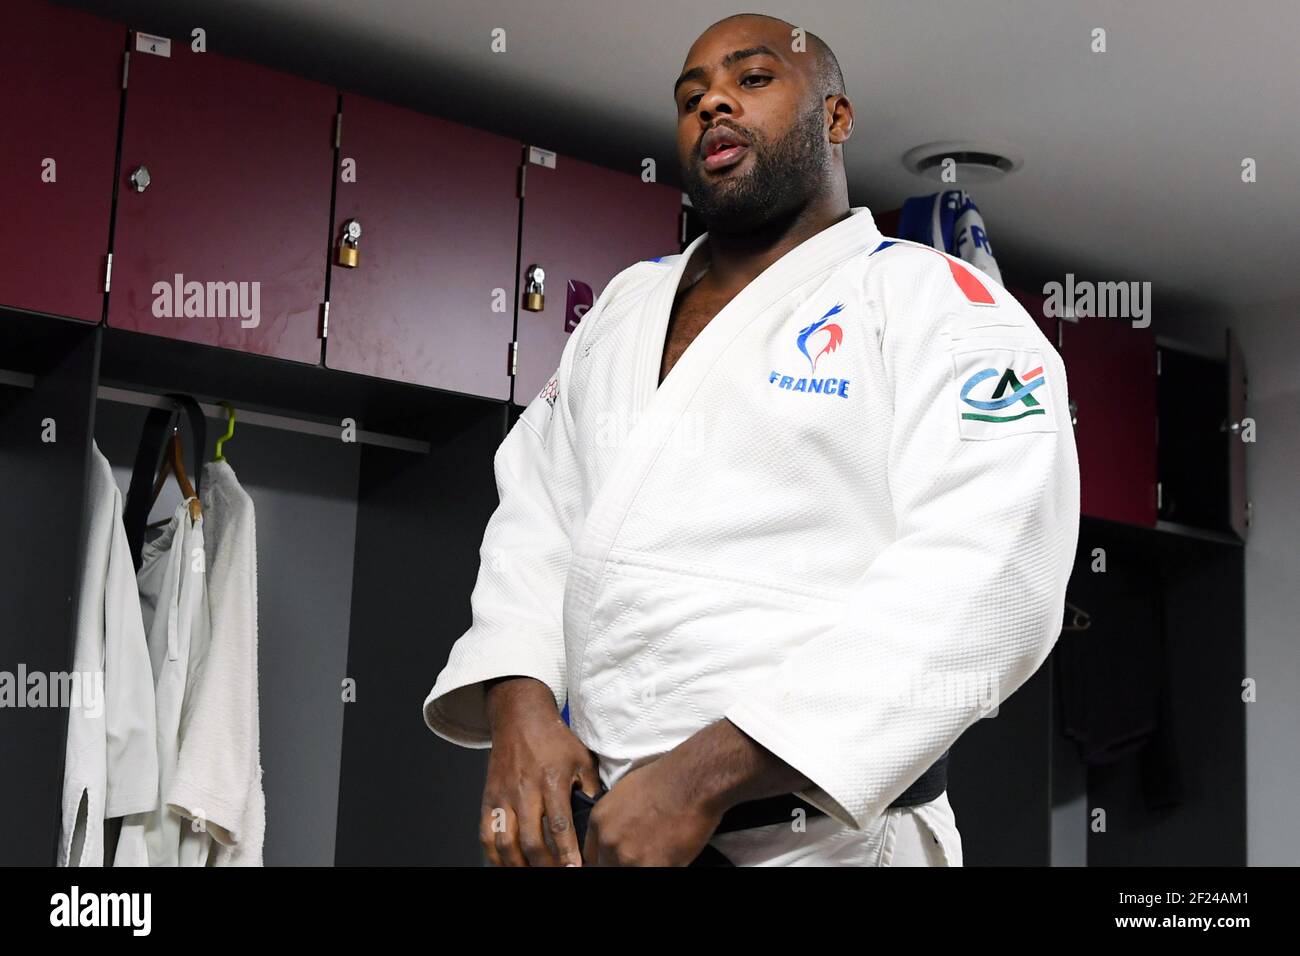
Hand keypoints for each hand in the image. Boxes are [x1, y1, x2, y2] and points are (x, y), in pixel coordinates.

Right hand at [480, 677, 598, 866]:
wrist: (519, 717)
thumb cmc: (554, 739)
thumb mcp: (582, 758)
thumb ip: (590, 788)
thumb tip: (597, 818)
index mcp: (551, 780)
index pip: (559, 824)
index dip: (567, 851)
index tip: (575, 869)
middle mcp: (525, 789)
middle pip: (531, 840)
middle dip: (545, 865)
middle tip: (558, 874)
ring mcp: (503, 796)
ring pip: (506, 842)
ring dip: (519, 865)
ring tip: (533, 874)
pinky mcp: (488, 798)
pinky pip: (486, 835)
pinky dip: (494, 856)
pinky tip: (507, 866)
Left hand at [583, 756, 724, 866]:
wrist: (691, 781)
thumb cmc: (664, 779)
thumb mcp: (624, 793)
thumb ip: (614, 820)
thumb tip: (619, 834)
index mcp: (599, 821)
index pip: (592, 855)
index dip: (606, 856)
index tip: (618, 856)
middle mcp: (609, 841)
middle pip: (607, 866)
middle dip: (622, 862)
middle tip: (642, 853)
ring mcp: (629, 858)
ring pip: (628, 871)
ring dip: (643, 864)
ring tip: (659, 852)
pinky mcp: (653, 867)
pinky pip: (654, 872)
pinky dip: (664, 866)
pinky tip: (672, 855)